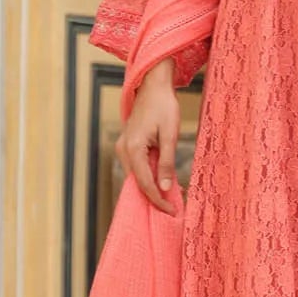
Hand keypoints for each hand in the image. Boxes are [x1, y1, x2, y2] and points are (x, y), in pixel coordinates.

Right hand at [115, 57, 179, 212]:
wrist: (152, 85)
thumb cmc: (164, 106)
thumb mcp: (170, 134)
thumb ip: (166, 162)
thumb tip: (166, 187)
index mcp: (133, 149)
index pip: (145, 184)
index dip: (158, 200)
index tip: (172, 211)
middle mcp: (123, 150)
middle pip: (138, 183)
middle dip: (155, 197)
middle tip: (174, 208)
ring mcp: (123, 148)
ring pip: (137, 176)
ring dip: (153, 187)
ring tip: (172, 197)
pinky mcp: (127, 145)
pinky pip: (137, 167)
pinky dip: (149, 175)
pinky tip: (163, 180)